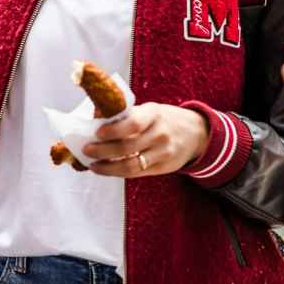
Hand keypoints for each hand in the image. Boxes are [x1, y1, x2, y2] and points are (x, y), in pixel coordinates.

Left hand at [82, 103, 209, 176]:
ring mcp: (164, 152)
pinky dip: (118, 173)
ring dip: (108, 167)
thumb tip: (95, 121)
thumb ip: (128, 116)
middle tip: (87, 150)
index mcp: (154, 114)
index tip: (97, 133)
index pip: (132, 123)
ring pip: (131, 165)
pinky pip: (137, 173)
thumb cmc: (163, 119)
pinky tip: (107, 169)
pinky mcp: (164, 168)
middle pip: (127, 147)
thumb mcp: (150, 110)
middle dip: (103, 151)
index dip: (113, 130)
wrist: (196, 133)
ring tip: (93, 165)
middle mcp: (160, 134)